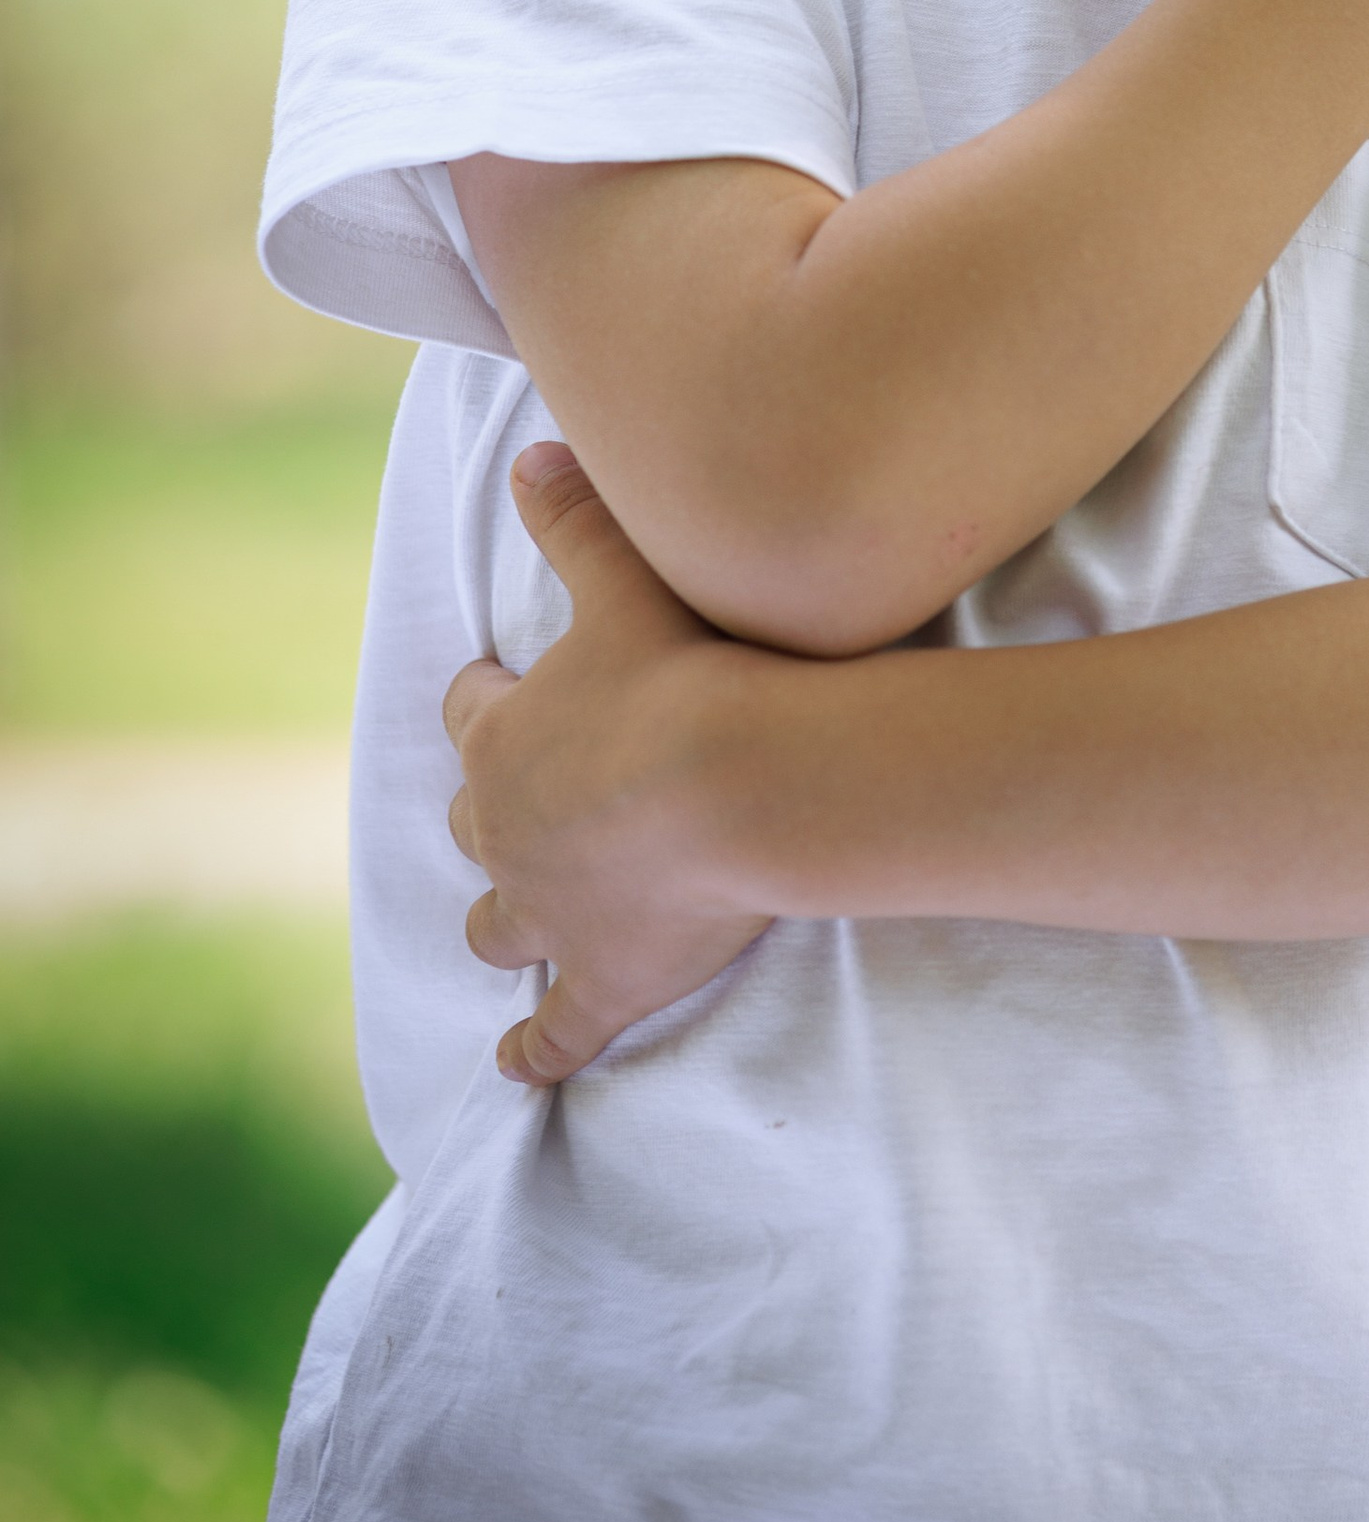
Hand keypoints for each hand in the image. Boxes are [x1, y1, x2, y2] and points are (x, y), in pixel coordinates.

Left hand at [443, 444, 771, 1085]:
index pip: (473, 711)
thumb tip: (528, 452)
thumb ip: (574, 515)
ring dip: (507, 920)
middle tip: (531, 802)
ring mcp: (550, 913)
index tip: (507, 690)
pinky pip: (554, 1031)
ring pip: (499, 925)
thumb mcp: (623, 574)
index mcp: (503, 736)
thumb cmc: (688, 668)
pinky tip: (521, 1069)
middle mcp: (506, 830)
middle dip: (495, 811)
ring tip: (517, 924)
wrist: (744, 780)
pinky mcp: (601, 979)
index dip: (492, 699)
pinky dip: (534, 1052)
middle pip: (476, 821)